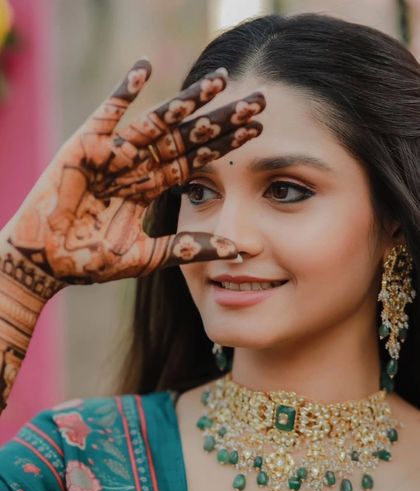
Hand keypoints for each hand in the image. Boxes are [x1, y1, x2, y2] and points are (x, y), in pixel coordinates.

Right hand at [6, 59, 265, 294]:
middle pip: (187, 137)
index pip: (197, 161)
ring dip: (187, 102)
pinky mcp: (85, 145)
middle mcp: (138, 165)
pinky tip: (145, 69)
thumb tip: (239, 252)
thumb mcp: (150, 257)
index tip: (259, 130)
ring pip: (157, 122)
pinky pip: (106, 113)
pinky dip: (123, 91)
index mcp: (151, 187)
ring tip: (219, 82)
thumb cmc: (91, 262)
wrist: (47, 263)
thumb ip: (190, 250)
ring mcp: (113, 153)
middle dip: (222, 120)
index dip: (227, 146)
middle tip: (258, 100)